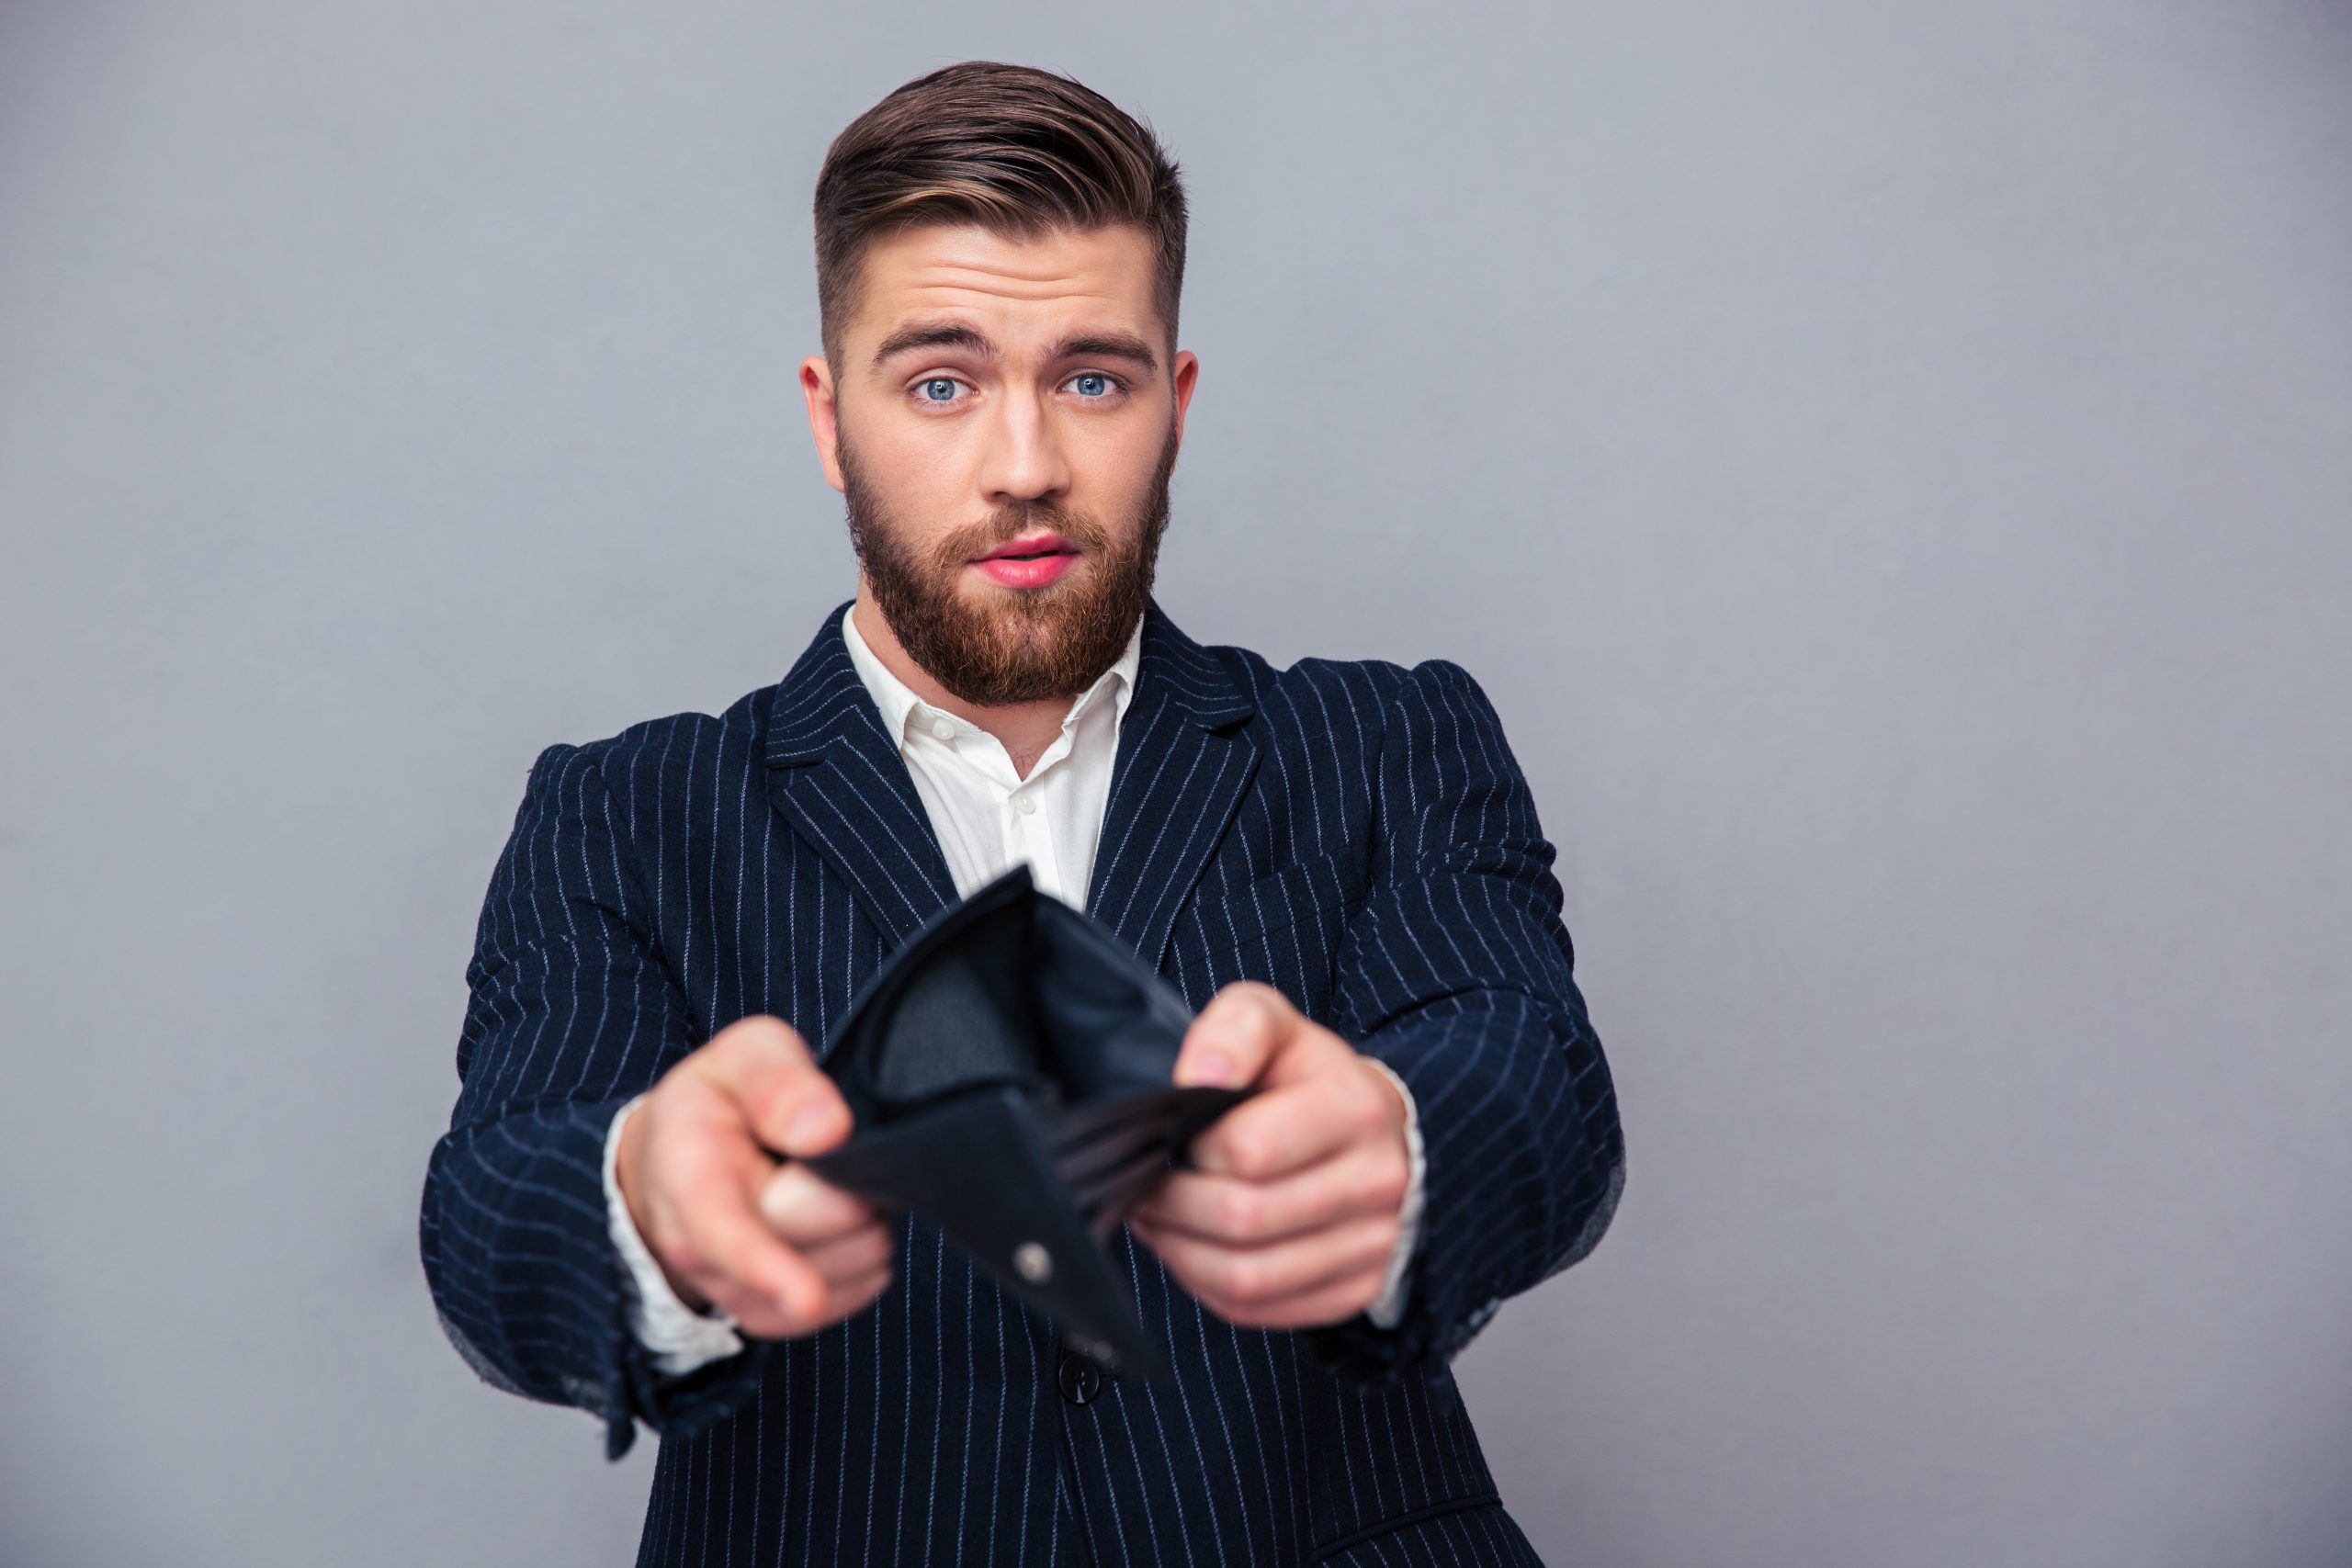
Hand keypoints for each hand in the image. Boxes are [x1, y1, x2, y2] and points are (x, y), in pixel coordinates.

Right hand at [615, 1014, 895, 1338]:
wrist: (673, 1159)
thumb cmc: (719, 1101)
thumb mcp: (740, 1055)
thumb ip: (776, 1080)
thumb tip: (828, 1130)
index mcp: (687, 1176)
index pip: (726, 1233)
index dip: (768, 1266)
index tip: (804, 1295)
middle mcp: (700, 1249)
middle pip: (815, 1240)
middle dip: (852, 1192)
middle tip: (838, 1147)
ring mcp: (735, 1291)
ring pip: (848, 1269)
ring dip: (865, 1221)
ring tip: (831, 1179)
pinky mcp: (774, 1316)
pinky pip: (857, 1292)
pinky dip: (867, 1254)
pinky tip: (842, 1217)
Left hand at [1127, 981, 1411, 1329]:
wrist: (1371, 1129)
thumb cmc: (1303, 1075)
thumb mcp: (1270, 1023)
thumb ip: (1233, 1030)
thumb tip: (1199, 1077)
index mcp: (1356, 1108)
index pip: (1249, 1150)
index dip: (1191, 1148)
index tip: (1171, 1137)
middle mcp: (1378, 1181)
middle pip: (1243, 1220)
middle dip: (1172, 1206)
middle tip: (1143, 1186)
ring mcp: (1375, 1244)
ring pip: (1247, 1279)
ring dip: (1180, 1254)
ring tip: (1158, 1220)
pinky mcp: (1357, 1289)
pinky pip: (1260, 1310)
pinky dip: (1207, 1287)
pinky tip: (1191, 1250)